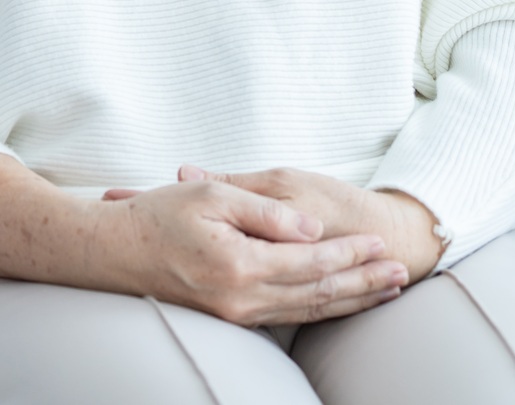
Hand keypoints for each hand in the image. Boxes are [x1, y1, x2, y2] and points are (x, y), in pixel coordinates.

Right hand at [92, 175, 408, 325]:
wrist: (114, 251)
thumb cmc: (160, 215)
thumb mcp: (214, 196)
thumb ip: (267, 213)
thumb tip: (311, 229)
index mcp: (240, 264)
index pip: (311, 260)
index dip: (349, 251)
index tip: (380, 241)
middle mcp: (241, 298)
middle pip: (318, 292)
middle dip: (363, 281)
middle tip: (400, 271)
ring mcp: (236, 314)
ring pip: (308, 310)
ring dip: (350, 299)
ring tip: (384, 289)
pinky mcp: (231, 318)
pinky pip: (288, 316)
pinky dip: (321, 309)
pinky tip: (339, 302)